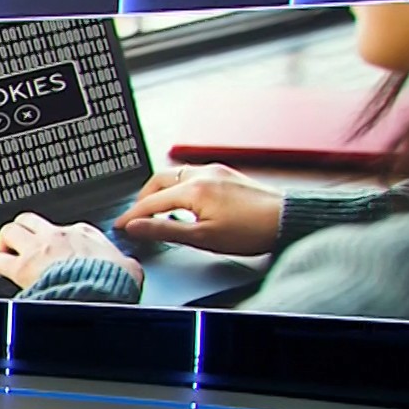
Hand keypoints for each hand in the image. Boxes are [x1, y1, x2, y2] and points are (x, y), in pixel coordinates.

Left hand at [0, 213, 142, 290]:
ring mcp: (37, 250)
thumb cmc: (113, 283)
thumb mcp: (129, 269)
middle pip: (30, 220)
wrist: (98, 294)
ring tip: (5, 251)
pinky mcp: (22, 267)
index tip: (56, 247)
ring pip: (10, 230)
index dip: (58, 237)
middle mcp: (57, 236)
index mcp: (84, 234)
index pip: (66, 228)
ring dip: (5, 241)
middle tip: (20, 242)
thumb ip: (125, 263)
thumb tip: (130, 268)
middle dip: (23, 229)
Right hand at [111, 163, 283, 255]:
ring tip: (159, 210)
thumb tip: (136, 227)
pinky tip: (185, 203)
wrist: (288, 219)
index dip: (131, 216)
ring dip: (161, 191)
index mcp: (193, 189)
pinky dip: (179, 187)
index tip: (120, 226)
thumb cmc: (252, 230)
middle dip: (143, 198)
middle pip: (158, 180)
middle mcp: (202, 173)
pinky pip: (192, 174)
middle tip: (138, 217)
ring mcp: (216, 171)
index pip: (150, 201)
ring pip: (175, 174)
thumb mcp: (203, 238)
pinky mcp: (226, 174)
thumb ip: (164, 230)